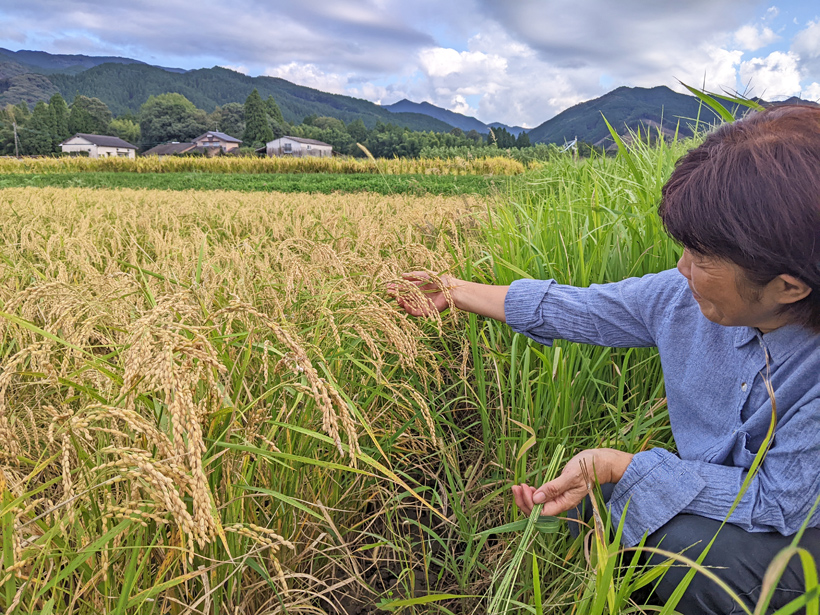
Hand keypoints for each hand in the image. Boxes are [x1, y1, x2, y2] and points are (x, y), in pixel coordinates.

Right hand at [388, 271, 460, 316]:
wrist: (454, 289)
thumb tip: (401, 275)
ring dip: (401, 302)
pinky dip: (409, 309)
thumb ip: (414, 275)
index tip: (388, 286)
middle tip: (389, 293)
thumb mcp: (426, 275)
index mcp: (419, 288)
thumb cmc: (442, 280)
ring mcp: (422, 304)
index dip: (397, 287)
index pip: (405, 288)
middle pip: (405, 297)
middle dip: (397, 295)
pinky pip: (415, 312)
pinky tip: (404, 305)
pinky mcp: (427, 311)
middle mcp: (420, 296)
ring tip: (397, 298)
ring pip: (409, 305)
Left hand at [512, 448, 633, 516]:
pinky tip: (528, 486)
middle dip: (524, 501)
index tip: (522, 488)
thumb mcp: (570, 476)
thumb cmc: (588, 467)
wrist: (601, 462)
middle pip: (538, 511)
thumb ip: (554, 488)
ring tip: (519, 486)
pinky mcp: (559, 491)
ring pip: (539, 505)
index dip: (529, 503)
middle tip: (516, 487)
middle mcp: (561, 503)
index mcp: (565, 503)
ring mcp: (560, 498)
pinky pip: (543, 498)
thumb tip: (537, 499)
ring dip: (527, 497)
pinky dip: (533, 493)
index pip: (542, 512)